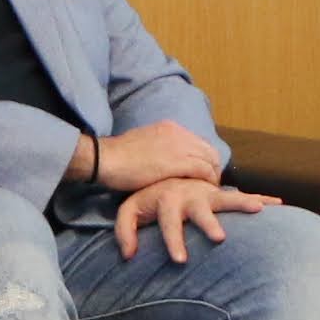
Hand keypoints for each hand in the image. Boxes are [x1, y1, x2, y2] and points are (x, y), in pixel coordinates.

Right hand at [88, 120, 225, 193]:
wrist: (106, 158)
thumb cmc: (118, 157)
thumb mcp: (143, 144)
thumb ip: (159, 149)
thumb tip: (165, 160)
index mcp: (169, 128)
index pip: (198, 142)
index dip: (204, 159)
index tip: (203, 173)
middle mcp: (178, 133)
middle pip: (209, 150)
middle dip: (213, 167)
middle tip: (210, 184)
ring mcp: (179, 146)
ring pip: (210, 159)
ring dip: (213, 176)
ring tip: (209, 190)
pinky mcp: (178, 162)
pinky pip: (203, 170)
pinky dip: (208, 181)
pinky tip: (205, 191)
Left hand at [113, 179, 276, 265]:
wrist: (163, 172)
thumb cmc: (148, 198)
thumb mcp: (130, 211)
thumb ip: (126, 231)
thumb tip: (129, 255)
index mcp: (167, 199)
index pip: (169, 222)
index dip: (174, 240)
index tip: (181, 260)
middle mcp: (190, 194)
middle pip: (201, 209)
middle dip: (210, 223)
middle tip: (220, 238)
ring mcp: (208, 192)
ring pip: (226, 198)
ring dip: (242, 203)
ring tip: (259, 210)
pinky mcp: (219, 192)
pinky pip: (242, 195)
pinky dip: (260, 199)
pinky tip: (278, 205)